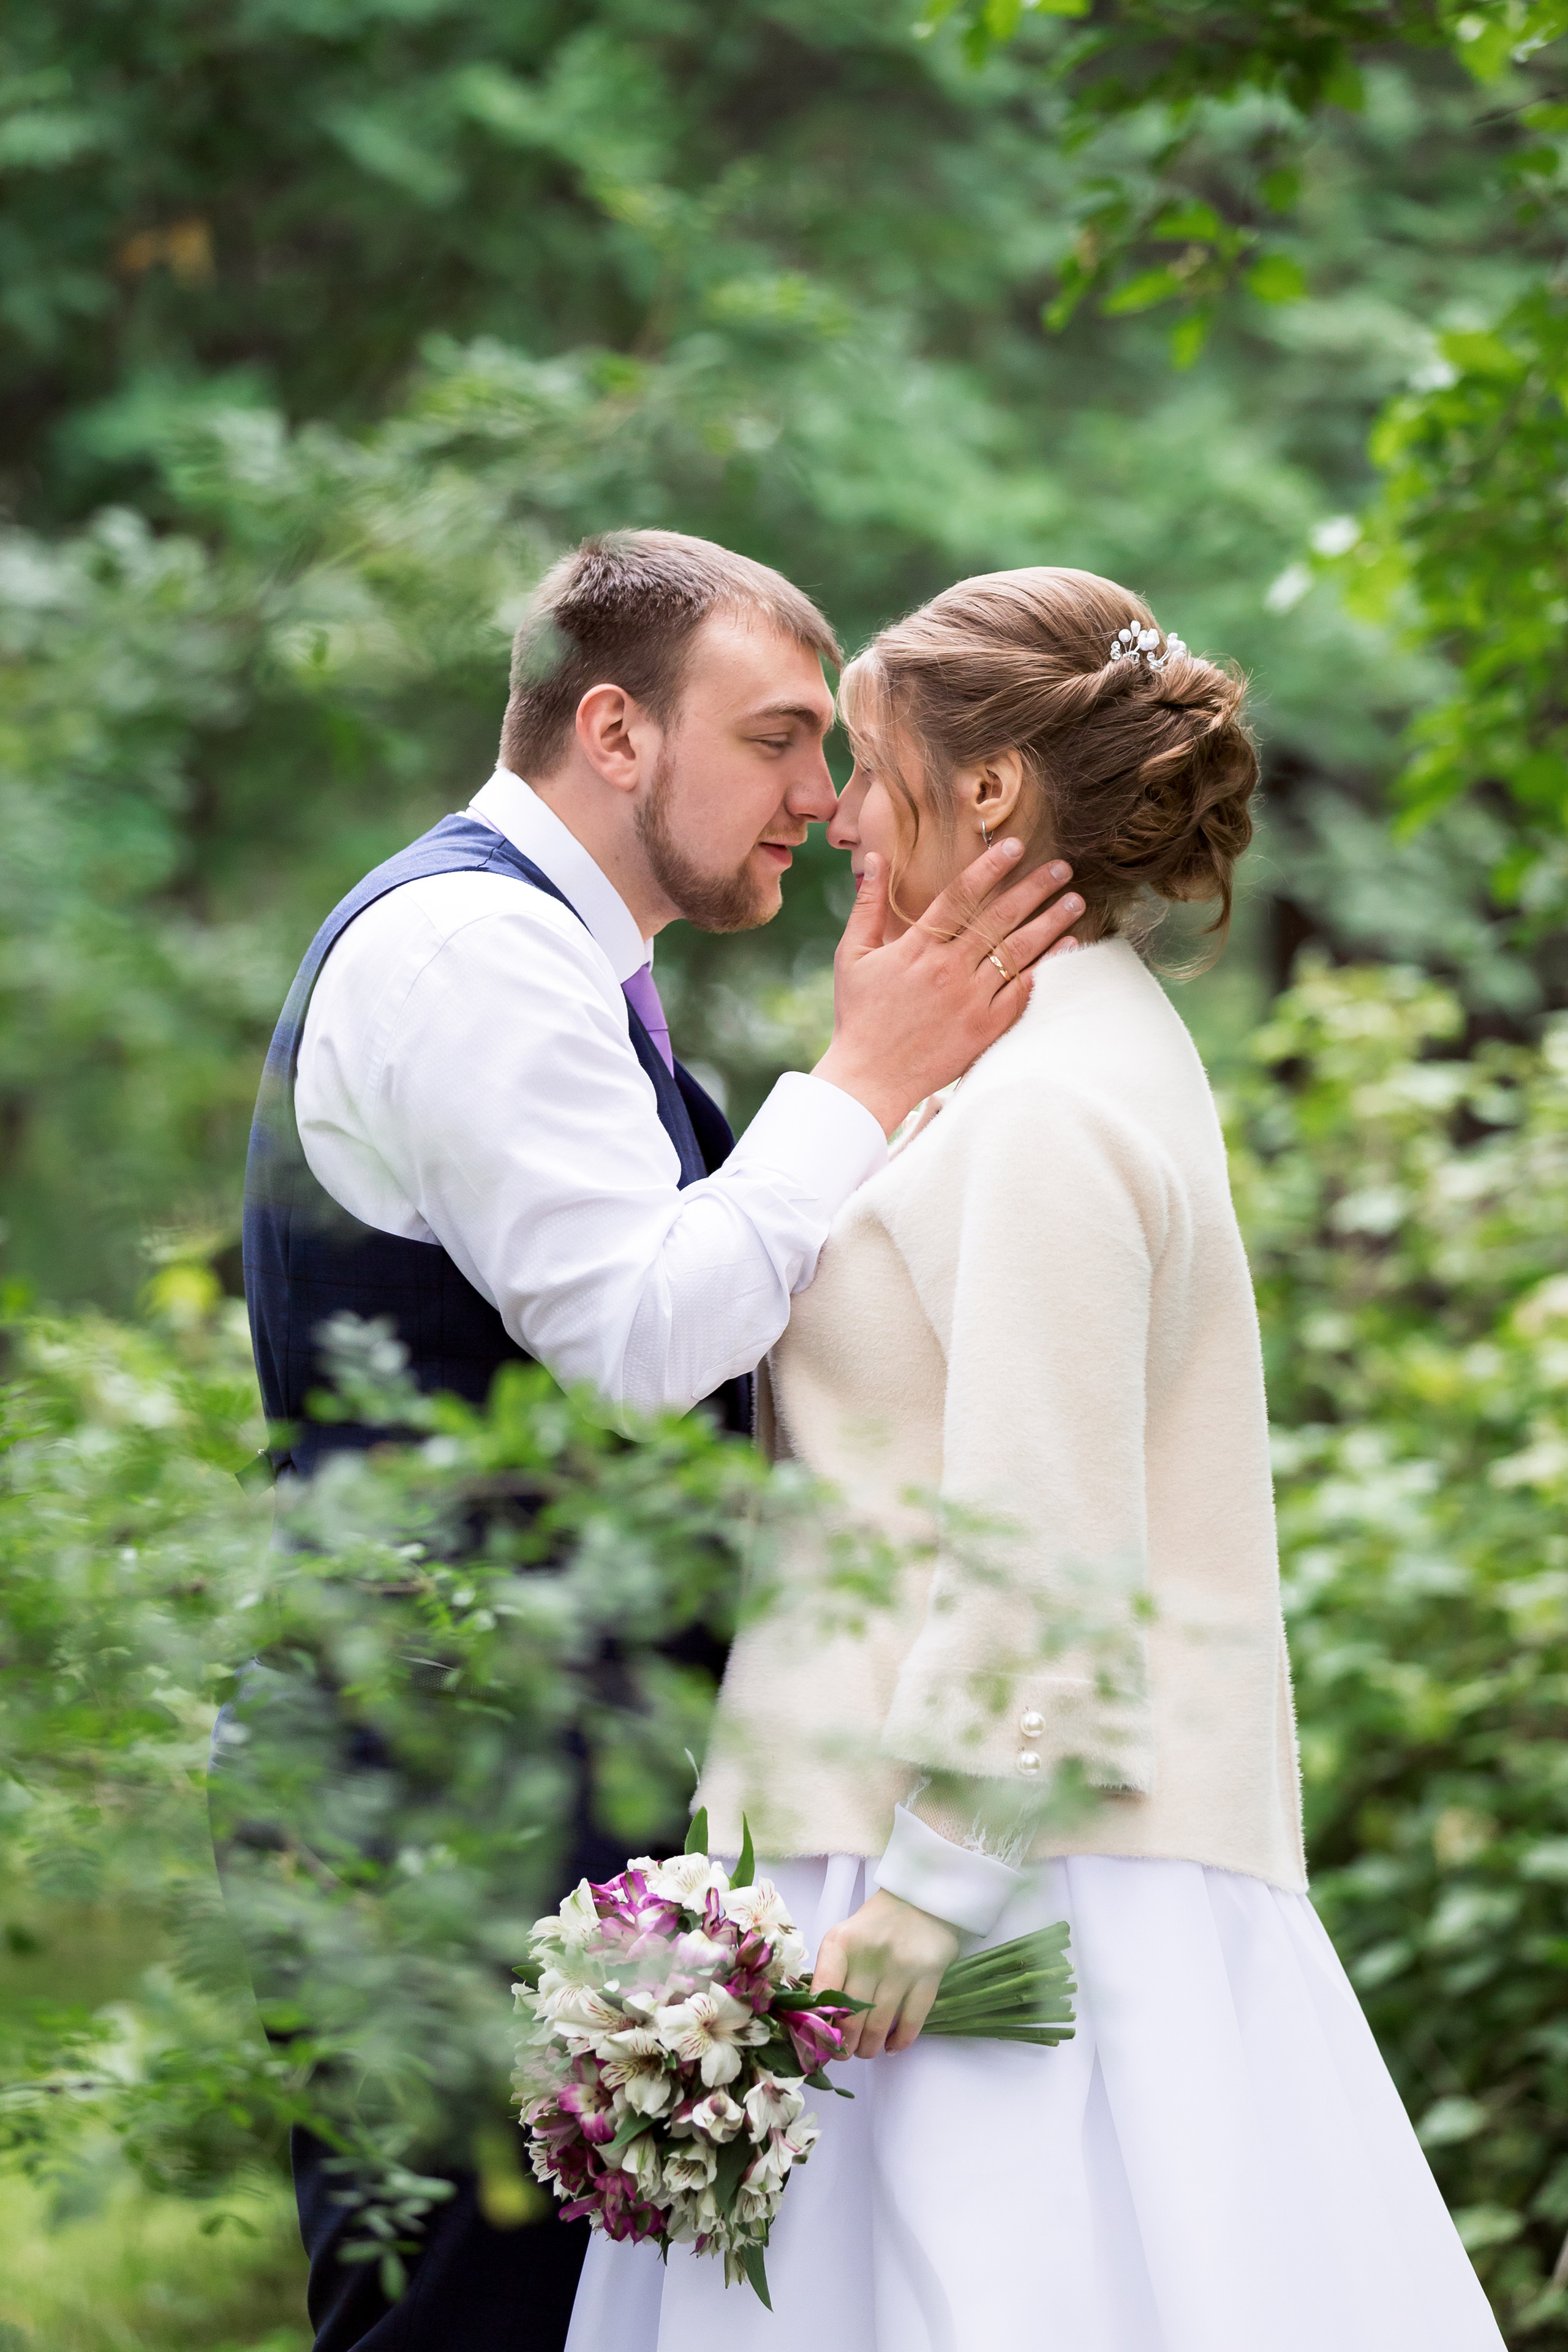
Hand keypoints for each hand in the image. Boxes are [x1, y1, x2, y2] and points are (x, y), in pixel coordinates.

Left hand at [811, 1888, 960, 2059]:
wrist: (919, 1899)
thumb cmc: (874, 1926)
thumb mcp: (844, 1939)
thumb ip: (831, 1974)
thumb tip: (818, 2020)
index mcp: (841, 1944)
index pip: (822, 1991)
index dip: (818, 2025)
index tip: (818, 2042)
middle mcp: (869, 1955)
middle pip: (851, 2016)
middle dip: (844, 2045)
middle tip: (843, 2053)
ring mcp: (901, 1967)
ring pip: (879, 2025)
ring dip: (869, 2047)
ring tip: (866, 2051)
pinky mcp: (928, 1976)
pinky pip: (911, 2022)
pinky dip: (899, 2041)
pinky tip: (891, 2046)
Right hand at [812, 843, 1083, 1136]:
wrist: (871, 1077)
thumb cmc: (859, 1015)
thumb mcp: (853, 956)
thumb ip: (868, 906)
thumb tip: (874, 859)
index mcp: (916, 948)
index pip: (959, 896)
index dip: (989, 868)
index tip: (1016, 847)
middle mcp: (947, 969)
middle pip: (999, 918)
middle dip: (1034, 888)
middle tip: (1063, 867)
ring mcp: (970, 999)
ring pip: (1018, 952)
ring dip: (1050, 923)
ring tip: (1075, 901)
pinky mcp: (985, 1027)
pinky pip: (1024, 991)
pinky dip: (1047, 967)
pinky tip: (1068, 947)